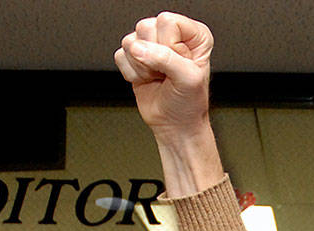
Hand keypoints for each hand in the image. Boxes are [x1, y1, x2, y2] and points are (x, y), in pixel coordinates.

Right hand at [114, 12, 224, 194]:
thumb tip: (137, 48)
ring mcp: (151, 45)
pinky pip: (120, 55)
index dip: (169, 46)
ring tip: (157, 77)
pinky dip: (131, 73)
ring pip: (130, 40)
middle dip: (153, 57)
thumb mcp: (188, 79)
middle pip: (145, 27)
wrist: (175, 126)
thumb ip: (165, 58)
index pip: (167, 22)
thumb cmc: (189, 104)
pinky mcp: (134, 57)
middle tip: (166, 74)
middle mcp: (171, 35)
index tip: (178, 65)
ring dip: (142, 67)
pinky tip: (147, 80)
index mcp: (193, 34)